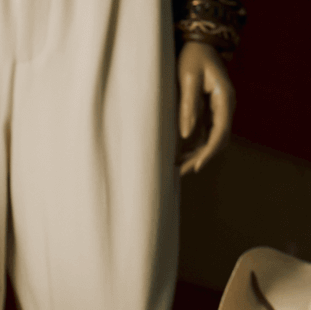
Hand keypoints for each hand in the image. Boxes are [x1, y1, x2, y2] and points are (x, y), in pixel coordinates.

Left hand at [177, 41, 233, 175]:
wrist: (199, 43)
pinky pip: (206, 132)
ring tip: (178, 167)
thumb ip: (188, 105)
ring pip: (212, 138)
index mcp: (225, 98)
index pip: (220, 132)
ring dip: (198, 153)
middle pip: (218, 139)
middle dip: (201, 157)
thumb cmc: (192, 58)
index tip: (197, 167)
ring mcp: (219, 108)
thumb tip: (186, 134)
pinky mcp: (211, 109)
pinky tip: (180, 154)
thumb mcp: (187, 79)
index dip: (209, 152)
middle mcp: (226, 105)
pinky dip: (195, 144)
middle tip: (181, 172)